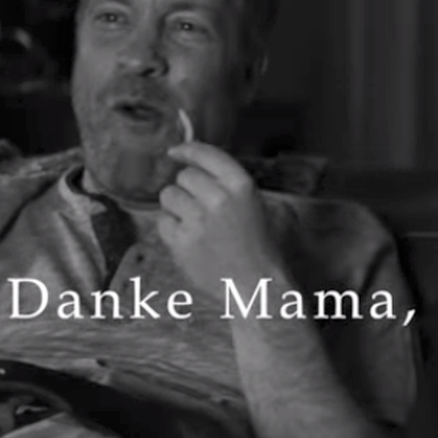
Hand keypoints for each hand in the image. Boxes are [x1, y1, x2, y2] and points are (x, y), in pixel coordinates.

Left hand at [159, 141, 285, 302]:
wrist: (256, 288)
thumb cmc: (267, 251)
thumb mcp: (275, 210)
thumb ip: (250, 191)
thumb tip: (222, 175)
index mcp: (242, 187)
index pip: (206, 155)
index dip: (187, 150)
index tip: (176, 152)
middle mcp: (218, 199)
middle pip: (184, 176)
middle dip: (188, 187)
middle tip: (199, 204)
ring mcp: (197, 221)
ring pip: (169, 196)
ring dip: (176, 206)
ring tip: (193, 221)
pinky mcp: (181, 242)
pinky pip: (163, 221)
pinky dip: (171, 228)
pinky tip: (187, 237)